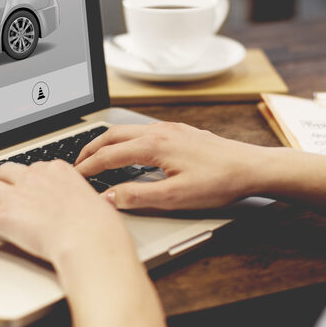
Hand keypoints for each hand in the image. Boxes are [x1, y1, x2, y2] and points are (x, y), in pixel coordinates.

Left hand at [0, 160, 131, 262]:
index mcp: (57, 170)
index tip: (21, 185)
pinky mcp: (2, 216)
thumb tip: (97, 206)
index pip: (33, 168)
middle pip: (5, 171)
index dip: (23, 178)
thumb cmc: (99, 228)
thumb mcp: (99, 205)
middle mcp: (34, 177)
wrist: (90, 239)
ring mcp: (15, 195)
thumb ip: (89, 202)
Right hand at [75, 122, 267, 209]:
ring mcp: (170, 129)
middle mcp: (159, 131)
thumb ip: (137, 196)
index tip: (74, 177)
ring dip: (107, 143)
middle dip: (90, 149)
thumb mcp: (175, 197)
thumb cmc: (219, 182)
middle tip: (76, 164)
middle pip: (112, 135)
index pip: (109, 155)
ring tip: (96, 157)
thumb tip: (108, 197)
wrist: (251, 167)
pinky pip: (142, 131)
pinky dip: (125, 140)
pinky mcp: (180, 132)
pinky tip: (129, 152)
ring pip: (127, 131)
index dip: (88, 168)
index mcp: (154, 145)